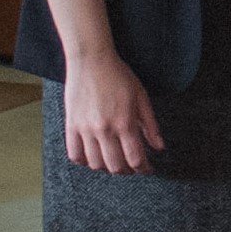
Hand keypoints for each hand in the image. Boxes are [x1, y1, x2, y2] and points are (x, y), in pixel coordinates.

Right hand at [60, 49, 163, 173]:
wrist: (91, 60)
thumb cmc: (119, 76)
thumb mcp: (141, 97)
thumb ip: (150, 125)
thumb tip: (159, 147)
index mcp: (124, 122)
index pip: (135, 158)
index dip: (143, 169)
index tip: (147, 169)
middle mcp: (104, 129)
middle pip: (115, 166)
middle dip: (127, 171)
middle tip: (132, 167)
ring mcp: (85, 129)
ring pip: (95, 164)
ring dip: (107, 167)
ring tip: (114, 161)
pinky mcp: (71, 126)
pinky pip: (75, 155)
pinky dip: (84, 161)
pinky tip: (93, 156)